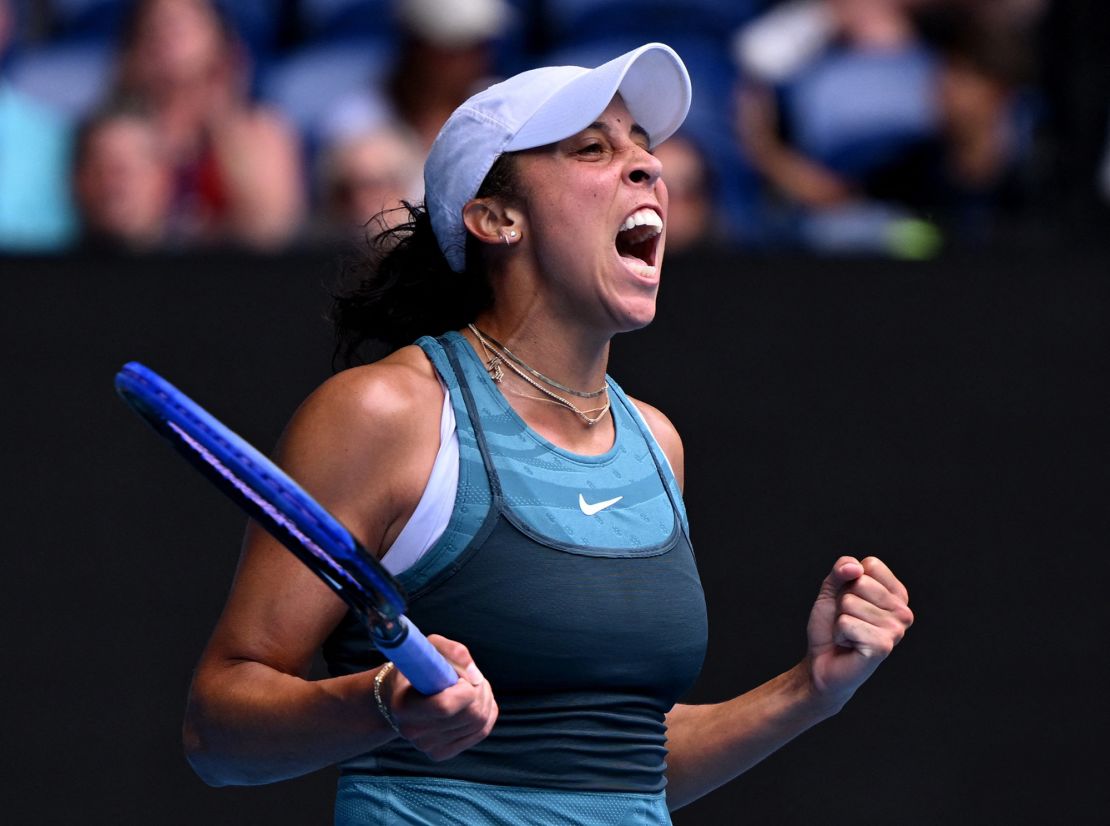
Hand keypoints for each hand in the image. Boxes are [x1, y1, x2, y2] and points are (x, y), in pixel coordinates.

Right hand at [381, 635, 498, 760]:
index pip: (445, 706)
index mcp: (404, 706)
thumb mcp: (429, 648)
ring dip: (485, 699)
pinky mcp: (441, 752)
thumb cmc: (417, 667)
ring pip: (479, 723)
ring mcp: (427, 746)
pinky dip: (487, 713)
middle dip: (480, 691)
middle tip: (471, 677)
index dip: (465, 689)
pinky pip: (481, 732)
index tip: (461, 676)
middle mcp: (413, 732)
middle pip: (469, 715)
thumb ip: (453, 651)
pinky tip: (476, 701)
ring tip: (472, 686)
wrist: (401, 695)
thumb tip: (476, 676)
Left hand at [804, 556, 913, 706]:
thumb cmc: (830, 626)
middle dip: (843, 601)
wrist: (822, 663)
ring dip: (841, 619)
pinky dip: (839, 634)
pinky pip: (846, 623)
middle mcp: (903, 612)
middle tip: (848, 621)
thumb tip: (855, 567)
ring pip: (850, 603)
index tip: (851, 601)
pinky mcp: (882, 646)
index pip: (871, 565)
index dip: (850, 580)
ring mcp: (896, 630)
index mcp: (896, 595)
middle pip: (861, 582)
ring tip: (849, 634)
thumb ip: (841, 569)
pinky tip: (849, 645)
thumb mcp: (832, 589)